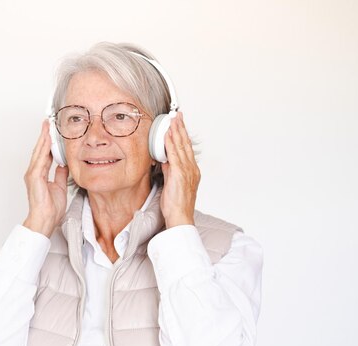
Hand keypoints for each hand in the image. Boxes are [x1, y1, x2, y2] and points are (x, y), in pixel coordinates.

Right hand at [22, 120, 68, 236]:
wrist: (45, 220)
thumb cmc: (50, 208)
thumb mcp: (60, 186)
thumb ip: (60, 174)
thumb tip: (64, 164)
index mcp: (40, 174)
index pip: (45, 154)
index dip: (48, 142)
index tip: (52, 131)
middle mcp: (34, 172)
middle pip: (40, 149)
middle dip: (44, 135)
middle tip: (48, 122)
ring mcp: (33, 174)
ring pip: (39, 151)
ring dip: (43, 138)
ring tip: (47, 125)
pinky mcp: (34, 177)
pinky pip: (40, 159)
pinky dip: (44, 148)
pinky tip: (47, 140)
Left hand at [160, 112, 200, 227]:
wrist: (180, 217)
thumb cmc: (177, 205)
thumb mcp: (172, 184)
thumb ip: (169, 170)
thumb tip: (165, 161)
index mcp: (191, 171)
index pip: (187, 149)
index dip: (183, 135)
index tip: (179, 125)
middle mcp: (191, 169)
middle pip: (186, 144)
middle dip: (181, 128)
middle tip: (178, 115)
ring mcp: (187, 171)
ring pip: (182, 146)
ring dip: (177, 131)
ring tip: (173, 119)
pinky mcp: (180, 174)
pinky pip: (175, 155)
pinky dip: (172, 143)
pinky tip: (169, 135)